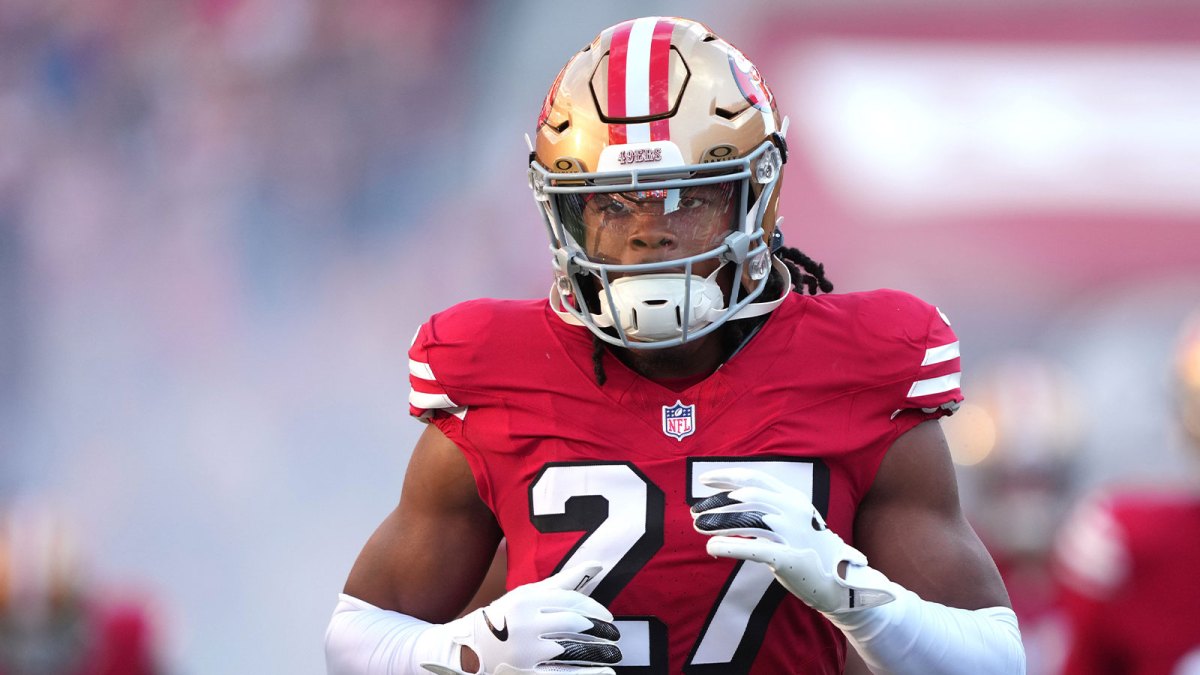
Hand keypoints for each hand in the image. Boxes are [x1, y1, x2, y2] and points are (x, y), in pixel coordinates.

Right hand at [421, 562, 620, 674]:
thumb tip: (597, 565)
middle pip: (574, 623)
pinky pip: (563, 673)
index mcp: (527, 599)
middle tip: (614, 636)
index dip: (595, 609)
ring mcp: (524, 649)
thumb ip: (564, 581)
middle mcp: (526, 622)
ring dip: (598, 652)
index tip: (610, 618)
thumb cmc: (507, 617)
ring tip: (613, 655)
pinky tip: (605, 673)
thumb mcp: (529, 594)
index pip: (572, 601)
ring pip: (571, 648)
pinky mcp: (524, 671)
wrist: (468, 647)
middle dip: (600, 631)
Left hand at [690, 468, 894, 614]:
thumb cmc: (809, 547)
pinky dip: (729, 546)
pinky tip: (712, 548)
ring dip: (718, 523)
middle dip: (717, 503)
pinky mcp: (789, 557)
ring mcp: (792, 533)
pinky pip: (753, 549)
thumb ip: (767, 507)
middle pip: (746, 498)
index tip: (703, 481)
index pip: (754, 478)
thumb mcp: (793, 518)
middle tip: (696, 512)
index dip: (726, 477)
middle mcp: (793, 511)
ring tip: (699, 527)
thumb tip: (730, 501)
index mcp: (793, 497)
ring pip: (747, 521)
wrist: (841, 579)